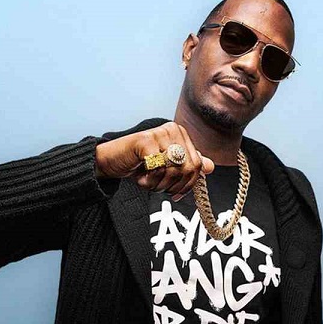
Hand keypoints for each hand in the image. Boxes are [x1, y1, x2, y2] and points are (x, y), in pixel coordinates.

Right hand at [95, 122, 214, 200]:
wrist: (112, 161)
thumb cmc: (139, 164)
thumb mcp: (166, 167)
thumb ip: (187, 165)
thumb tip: (210, 167)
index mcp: (181, 134)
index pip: (196, 165)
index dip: (187, 185)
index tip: (175, 194)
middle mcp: (173, 129)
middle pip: (188, 168)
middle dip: (174, 186)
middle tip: (159, 189)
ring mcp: (159, 133)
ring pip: (174, 169)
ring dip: (160, 184)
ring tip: (149, 182)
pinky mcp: (146, 140)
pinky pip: (158, 168)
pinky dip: (149, 180)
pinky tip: (141, 177)